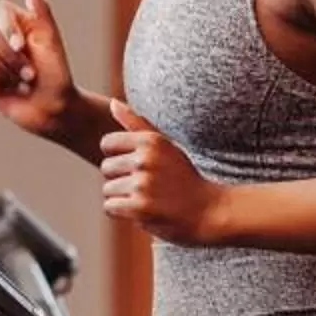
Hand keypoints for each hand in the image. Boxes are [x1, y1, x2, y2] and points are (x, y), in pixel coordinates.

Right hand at [0, 0, 77, 138]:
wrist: (55, 109)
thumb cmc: (57, 74)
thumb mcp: (51, 39)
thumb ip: (40, 9)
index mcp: (18, 25)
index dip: (7, 27)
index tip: (22, 46)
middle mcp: (3, 41)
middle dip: (12, 59)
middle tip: (31, 75)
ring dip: (6, 74)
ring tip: (23, 85)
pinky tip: (8, 91)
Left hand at [99, 98, 225, 245]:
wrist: (209, 211)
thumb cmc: (184, 177)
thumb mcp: (165, 145)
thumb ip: (136, 123)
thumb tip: (112, 102)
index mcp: (150, 140)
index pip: (107, 143)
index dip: (117, 157)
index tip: (135, 167)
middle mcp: (145, 159)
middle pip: (106, 168)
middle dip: (120, 179)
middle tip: (146, 186)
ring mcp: (142, 184)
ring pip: (108, 189)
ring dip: (122, 198)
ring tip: (147, 199)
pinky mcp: (140, 208)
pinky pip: (110, 207)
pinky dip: (122, 212)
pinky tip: (142, 211)